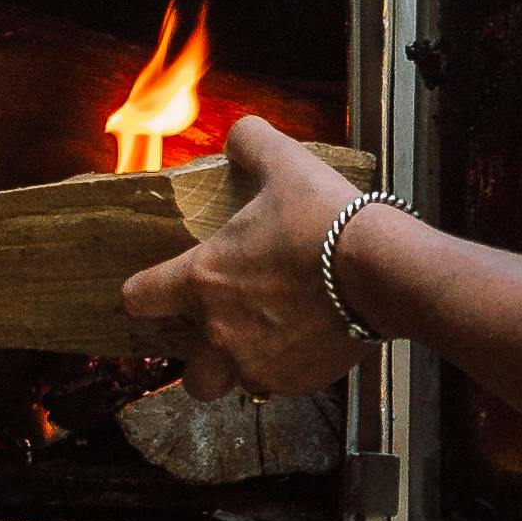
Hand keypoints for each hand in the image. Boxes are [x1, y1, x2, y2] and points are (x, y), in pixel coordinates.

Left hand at [120, 116, 375, 398]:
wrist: (382, 271)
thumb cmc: (325, 219)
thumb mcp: (284, 163)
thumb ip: (251, 143)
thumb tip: (240, 135)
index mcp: (203, 279)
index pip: (139, 298)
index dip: (143, 292)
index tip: (157, 288)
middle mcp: (221, 331)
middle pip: (187, 370)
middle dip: (197, 356)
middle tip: (220, 328)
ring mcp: (259, 362)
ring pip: (233, 383)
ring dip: (240, 367)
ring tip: (265, 339)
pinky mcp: (298, 380)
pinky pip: (279, 385)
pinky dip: (287, 367)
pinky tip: (307, 338)